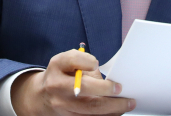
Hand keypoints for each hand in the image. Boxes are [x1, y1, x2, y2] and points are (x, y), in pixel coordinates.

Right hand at [10, 49, 135, 115]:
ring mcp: (62, 105)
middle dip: (106, 90)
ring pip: (90, 110)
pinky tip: (117, 112)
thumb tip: (105, 71)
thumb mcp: (66, 61)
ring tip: (127, 104)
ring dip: (112, 108)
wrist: (43, 96)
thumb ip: (83, 62)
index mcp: (57, 66)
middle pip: (84, 89)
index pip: (73, 60)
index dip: (87, 61)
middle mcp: (57, 86)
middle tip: (121, 90)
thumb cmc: (61, 75)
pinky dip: (106, 115)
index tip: (96, 64)